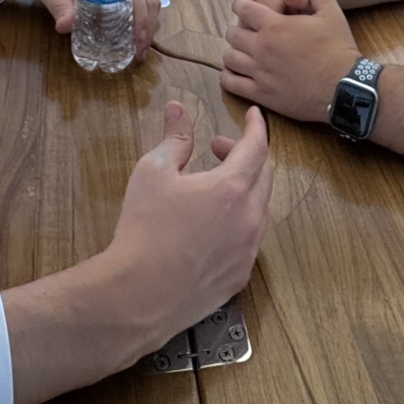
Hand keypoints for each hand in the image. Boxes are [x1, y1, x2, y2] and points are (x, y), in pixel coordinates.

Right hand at [1, 101, 272, 403]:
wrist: (139, 294)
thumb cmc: (144, 227)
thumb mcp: (153, 171)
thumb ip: (174, 138)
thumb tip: (178, 108)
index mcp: (232, 188)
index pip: (257, 147)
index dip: (256, 127)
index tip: (253, 115)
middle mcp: (250, 219)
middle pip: (265, 176)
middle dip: (246, 155)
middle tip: (216, 149)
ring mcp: (248, 251)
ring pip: (261, 209)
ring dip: (245, 189)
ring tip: (211, 187)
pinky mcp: (240, 277)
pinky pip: (251, 239)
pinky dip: (240, 220)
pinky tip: (212, 226)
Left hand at [30, 0, 158, 60]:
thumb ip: (59, 6)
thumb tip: (65, 27)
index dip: (142, 17)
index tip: (137, 39)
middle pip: (148, 1)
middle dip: (148, 28)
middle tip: (139, 52)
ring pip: (149, 3)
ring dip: (149, 26)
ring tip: (140, 50)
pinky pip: (141, 5)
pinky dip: (144, 22)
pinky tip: (136, 39)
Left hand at [221, 0, 359, 122]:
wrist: (344, 87)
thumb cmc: (338, 49)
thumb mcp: (331, 13)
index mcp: (275, 26)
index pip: (244, 9)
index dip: (240, 5)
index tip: (240, 5)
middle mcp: (262, 48)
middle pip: (233, 34)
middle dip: (237, 29)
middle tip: (244, 30)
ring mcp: (260, 72)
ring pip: (230, 58)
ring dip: (233, 52)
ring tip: (239, 51)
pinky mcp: (262, 94)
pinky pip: (232, 84)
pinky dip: (228, 77)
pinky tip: (233, 74)